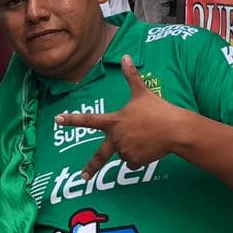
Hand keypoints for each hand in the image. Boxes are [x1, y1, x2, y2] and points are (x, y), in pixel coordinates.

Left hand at [55, 54, 186, 177]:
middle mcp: (116, 138)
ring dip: (131, 148)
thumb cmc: (158, 110)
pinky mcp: (135, 161)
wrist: (175, 130)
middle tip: (83, 176)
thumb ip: (131, 76)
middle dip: (91, 167)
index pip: (88, 120)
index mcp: (113, 121)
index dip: (72, 119)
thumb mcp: (142, 92)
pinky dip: (140, 157)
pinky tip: (149, 147)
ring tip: (146, 137)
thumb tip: (126, 56)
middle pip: (100, 156)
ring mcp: (125, 151)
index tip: (57, 120)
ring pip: (124, 154)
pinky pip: (134, 162)